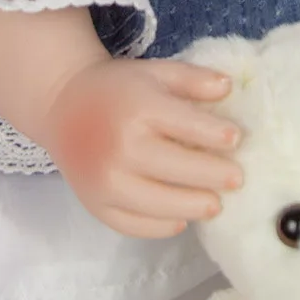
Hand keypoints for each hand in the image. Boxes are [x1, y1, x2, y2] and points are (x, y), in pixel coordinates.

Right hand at [42, 59, 242, 238]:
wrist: (61, 104)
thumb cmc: (117, 88)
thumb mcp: (155, 72)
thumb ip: (192, 79)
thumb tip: (227, 88)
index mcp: (138, 108)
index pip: (188, 126)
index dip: (218, 135)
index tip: (237, 139)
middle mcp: (120, 147)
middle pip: (178, 169)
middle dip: (214, 176)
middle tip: (237, 179)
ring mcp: (105, 180)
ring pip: (158, 204)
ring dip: (193, 207)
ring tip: (215, 205)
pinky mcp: (94, 203)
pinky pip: (132, 224)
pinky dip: (160, 227)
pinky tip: (180, 220)